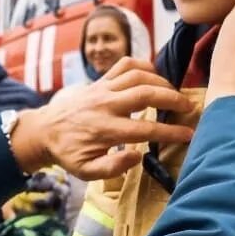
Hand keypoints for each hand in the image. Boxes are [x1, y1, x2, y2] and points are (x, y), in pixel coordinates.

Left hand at [10, 58, 195, 179]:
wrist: (44, 130)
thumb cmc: (69, 153)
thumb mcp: (86, 171)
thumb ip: (111, 168)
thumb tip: (136, 157)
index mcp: (106, 130)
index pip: (145, 129)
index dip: (170, 131)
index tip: (189, 133)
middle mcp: (106, 105)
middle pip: (145, 93)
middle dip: (172, 97)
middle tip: (189, 105)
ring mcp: (102, 89)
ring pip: (137, 75)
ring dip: (161, 81)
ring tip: (175, 92)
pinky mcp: (100, 80)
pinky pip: (124, 64)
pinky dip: (143, 64)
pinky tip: (154, 75)